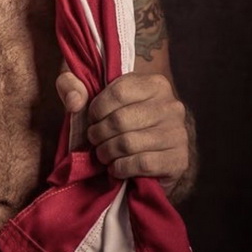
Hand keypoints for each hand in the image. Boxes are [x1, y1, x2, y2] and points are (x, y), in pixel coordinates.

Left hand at [55, 69, 188, 195]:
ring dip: (107, 152)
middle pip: (121, 120)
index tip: (91, 119)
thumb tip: (74, 101)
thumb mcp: (90, 92)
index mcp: (154, 83)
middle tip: (94, 140)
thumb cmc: (117, 119)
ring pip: (129, 143)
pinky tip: (116, 167)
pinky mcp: (179, 160)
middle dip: (99, 134)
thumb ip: (71, 84)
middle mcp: (172, 105)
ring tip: (103, 154)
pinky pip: (143, 164)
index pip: (118, 92)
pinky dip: (122, 168)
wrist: (149, 153)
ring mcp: (179, 133)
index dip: (97, 109)